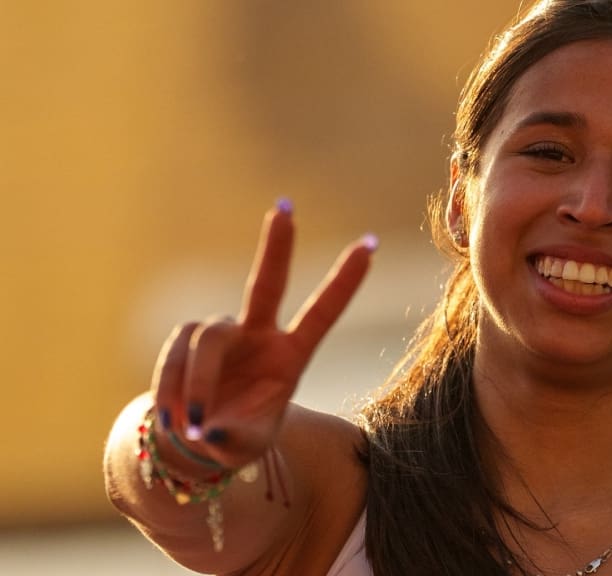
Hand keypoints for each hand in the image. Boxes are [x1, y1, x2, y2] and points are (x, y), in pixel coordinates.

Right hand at [151, 203, 375, 469]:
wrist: (197, 443)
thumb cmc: (234, 440)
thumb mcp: (245, 445)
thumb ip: (232, 436)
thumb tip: (207, 428)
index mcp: (292, 357)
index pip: (322, 313)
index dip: (344, 282)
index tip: (371, 246)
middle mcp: (260, 335)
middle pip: (266, 284)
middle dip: (276, 248)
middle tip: (284, 210)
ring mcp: (223, 335)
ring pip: (209, 338)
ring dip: (198, 382)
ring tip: (192, 426)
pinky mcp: (186, 341)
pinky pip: (177, 355)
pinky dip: (173, 387)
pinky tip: (175, 419)